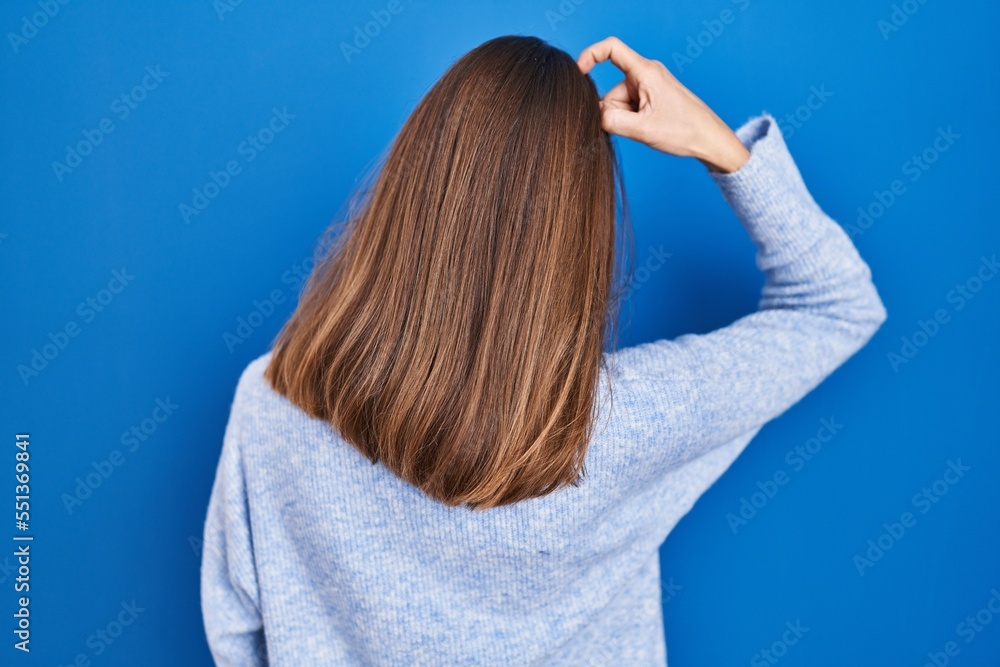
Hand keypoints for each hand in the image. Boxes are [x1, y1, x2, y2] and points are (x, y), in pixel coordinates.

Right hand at [577, 36, 749, 173]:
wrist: (710, 139)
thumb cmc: (684, 131)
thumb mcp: (643, 130)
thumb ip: (611, 121)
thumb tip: (593, 115)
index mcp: (645, 72)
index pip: (611, 48)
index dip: (590, 55)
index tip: (578, 72)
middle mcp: (646, 74)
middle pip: (611, 89)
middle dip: (613, 111)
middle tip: (634, 127)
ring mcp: (649, 86)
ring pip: (619, 102)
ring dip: (624, 119)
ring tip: (646, 129)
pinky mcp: (652, 97)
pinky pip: (629, 107)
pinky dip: (631, 120)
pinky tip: (647, 129)